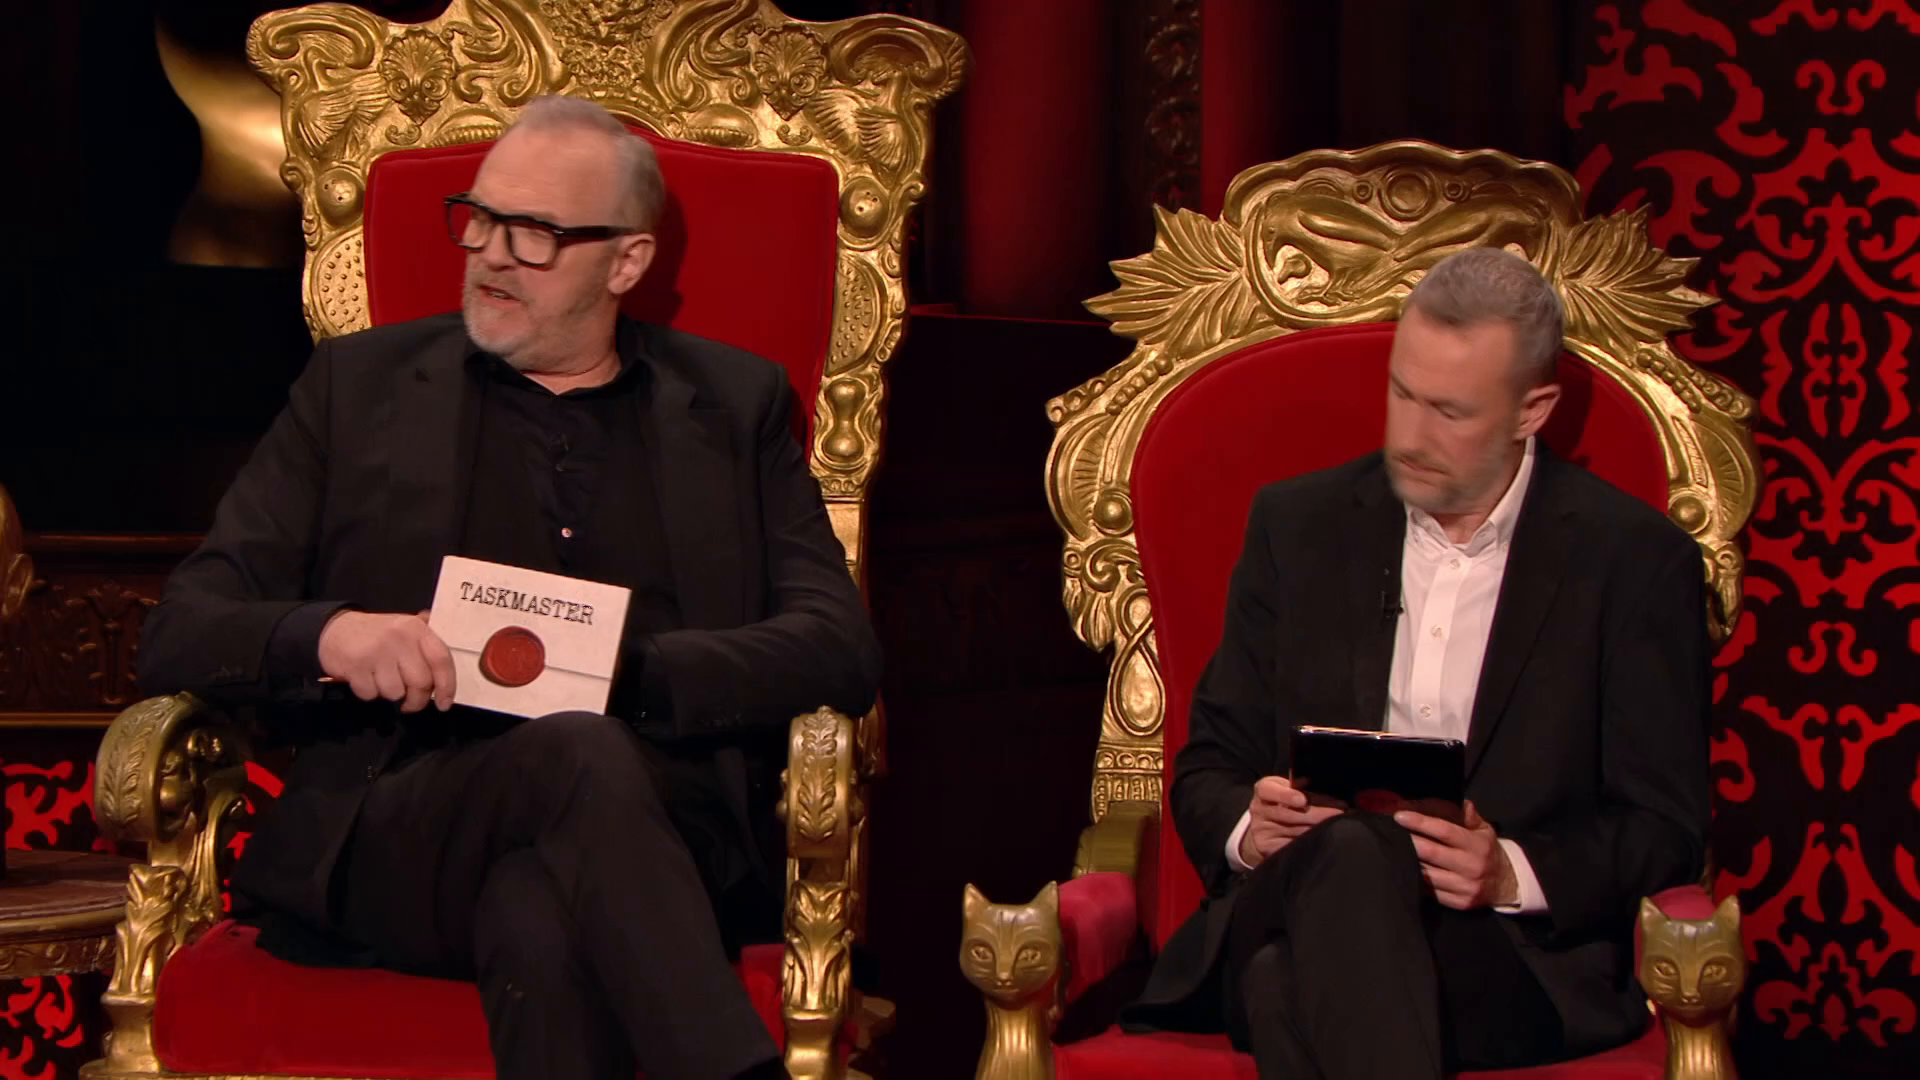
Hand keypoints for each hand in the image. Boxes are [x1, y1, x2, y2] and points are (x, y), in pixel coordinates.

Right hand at [316, 610, 454, 713]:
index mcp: (416, 629)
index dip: (447, 685)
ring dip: (390, 694)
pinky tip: (365, 679)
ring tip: (382, 681)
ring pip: (395, 692)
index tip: (444, 703)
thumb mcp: (404, 628)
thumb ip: (427, 640)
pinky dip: (369, 693)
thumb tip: (450, 654)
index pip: (441, 660)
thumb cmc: (376, 633)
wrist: (335, 629)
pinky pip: (371, 695)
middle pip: (421, 682)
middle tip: (410, 702)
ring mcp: (376, 652)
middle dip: (417, 700)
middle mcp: (399, 638)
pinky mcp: (355, 666)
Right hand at [1238, 776, 1343, 868]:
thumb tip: (1319, 783)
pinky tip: (1321, 839)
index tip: (1303, 800)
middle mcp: (1258, 810)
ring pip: (1294, 831)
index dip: (1285, 795)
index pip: (1268, 790)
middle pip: (1288, 814)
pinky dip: (1308, 842)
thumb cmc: (1282, 800)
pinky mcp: (1266, 846)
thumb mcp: (1285, 787)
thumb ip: (1298, 784)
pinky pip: (1291, 846)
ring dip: (1316, 829)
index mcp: (1263, 790)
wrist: (1266, 825)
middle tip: (1338, 813)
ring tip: (1334, 825)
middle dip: (1316, 814)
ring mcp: (1261, 830)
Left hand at [1394, 800, 1516, 909]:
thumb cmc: (1488, 852)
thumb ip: (1471, 817)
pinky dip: (1416, 881)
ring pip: (1428, 875)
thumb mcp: (1485, 831)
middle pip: (1431, 853)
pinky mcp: (1459, 903)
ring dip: (1408, 862)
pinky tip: (1405, 870)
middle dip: (1408, 842)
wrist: (1505, 884)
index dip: (1420, 823)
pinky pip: (1431, 892)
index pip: (1444, 831)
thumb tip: (1463, 803)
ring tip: (1394, 850)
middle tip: (1391, 832)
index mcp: (1477, 845)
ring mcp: (1464, 887)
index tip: (1399, 816)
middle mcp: (1471, 867)